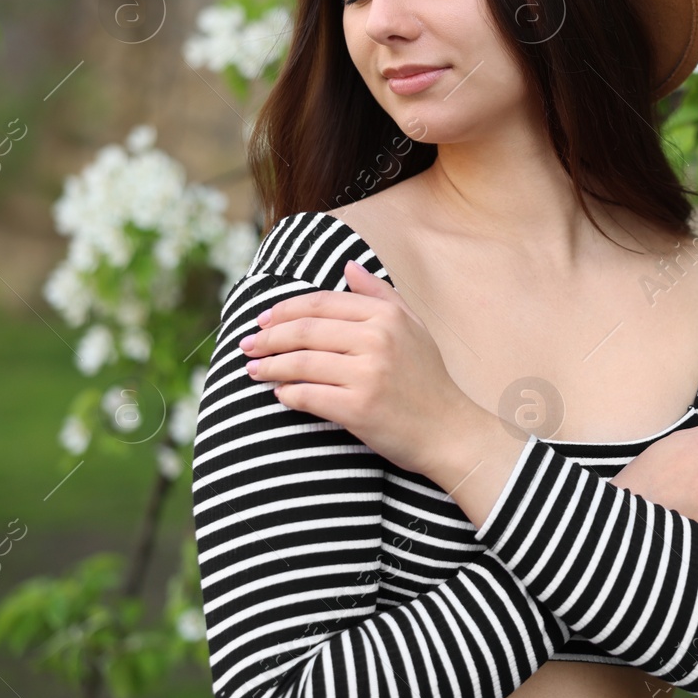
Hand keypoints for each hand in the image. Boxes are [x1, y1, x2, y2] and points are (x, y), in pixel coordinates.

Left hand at [240, 260, 476, 478]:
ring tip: (253, 370)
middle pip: (304, 331)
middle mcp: (377, 340)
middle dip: (268, 337)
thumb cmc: (428, 380)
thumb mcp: (413, 328)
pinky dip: (287, 394)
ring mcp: (367, 374)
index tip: (263, 320)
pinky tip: (280, 393)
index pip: (321, 303)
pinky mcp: (358, 409)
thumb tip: (348, 266)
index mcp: (387, 317)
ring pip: (300, 363)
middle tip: (248, 346)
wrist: (448, 430)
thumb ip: (381, 295)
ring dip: (269, 366)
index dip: (285, 310)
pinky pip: (307, 396)